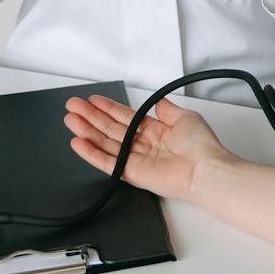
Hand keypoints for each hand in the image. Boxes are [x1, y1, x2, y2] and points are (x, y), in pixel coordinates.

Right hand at [64, 92, 230, 204]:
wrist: (204, 169)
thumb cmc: (200, 146)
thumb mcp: (185, 117)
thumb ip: (166, 109)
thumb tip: (158, 101)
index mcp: (154, 130)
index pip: (125, 117)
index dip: (107, 107)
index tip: (92, 100)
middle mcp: (142, 144)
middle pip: (110, 127)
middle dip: (90, 116)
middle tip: (72, 106)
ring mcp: (135, 158)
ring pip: (105, 142)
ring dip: (86, 131)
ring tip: (70, 120)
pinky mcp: (131, 173)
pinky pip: (107, 162)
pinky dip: (91, 153)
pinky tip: (78, 143)